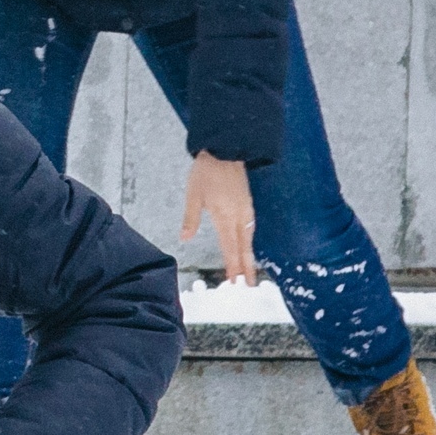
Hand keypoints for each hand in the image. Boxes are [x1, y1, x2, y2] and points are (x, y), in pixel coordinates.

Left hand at [180, 152, 257, 284]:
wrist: (224, 150)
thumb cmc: (206, 172)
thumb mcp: (193, 195)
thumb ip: (191, 219)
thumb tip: (184, 239)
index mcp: (224, 216)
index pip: (229, 246)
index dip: (232, 264)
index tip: (234, 280)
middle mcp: (238, 215)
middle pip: (243, 246)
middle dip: (246, 266)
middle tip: (248, 284)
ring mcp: (245, 209)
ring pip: (249, 237)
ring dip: (249, 255)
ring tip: (249, 270)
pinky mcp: (247, 202)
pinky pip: (251, 227)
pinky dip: (250, 240)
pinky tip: (247, 245)